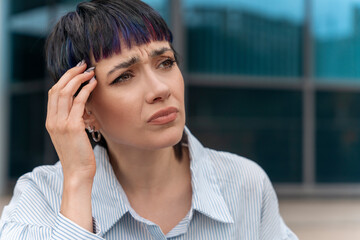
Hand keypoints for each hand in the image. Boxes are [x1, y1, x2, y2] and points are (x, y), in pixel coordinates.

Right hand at [46, 60, 96, 231]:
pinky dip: (86, 90)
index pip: (53, 94)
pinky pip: (78, 102)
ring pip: (66, 92)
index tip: (76, 71)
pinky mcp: (72, 127)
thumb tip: (83, 106)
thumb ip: (72, 120)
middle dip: (70, 74)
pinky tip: (94, 85)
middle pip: (58, 89)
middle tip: (84, 66)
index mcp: (51, 121)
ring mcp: (60, 123)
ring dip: (79, 79)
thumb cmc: (79, 155)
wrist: (78, 173)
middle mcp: (53, 120)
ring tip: (90, 72)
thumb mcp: (71, 136)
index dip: (64, 79)